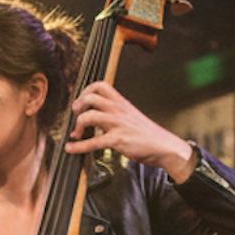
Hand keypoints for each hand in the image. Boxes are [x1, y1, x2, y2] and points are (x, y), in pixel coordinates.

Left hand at [66, 81, 196, 180]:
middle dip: (78, 106)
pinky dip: (78, 146)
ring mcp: (117, 124)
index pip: (100, 85)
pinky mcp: (117, 140)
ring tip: (75, 134)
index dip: (85, 91)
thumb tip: (100, 118)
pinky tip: (70, 149)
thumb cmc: (148, 134)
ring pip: (89, 116)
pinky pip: (93, 142)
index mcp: (121, 103)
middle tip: (75, 115)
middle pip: (91, 97)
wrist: (164, 146)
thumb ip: (117, 114)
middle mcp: (118, 110)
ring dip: (77, 125)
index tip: (80, 101)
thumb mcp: (131, 117)